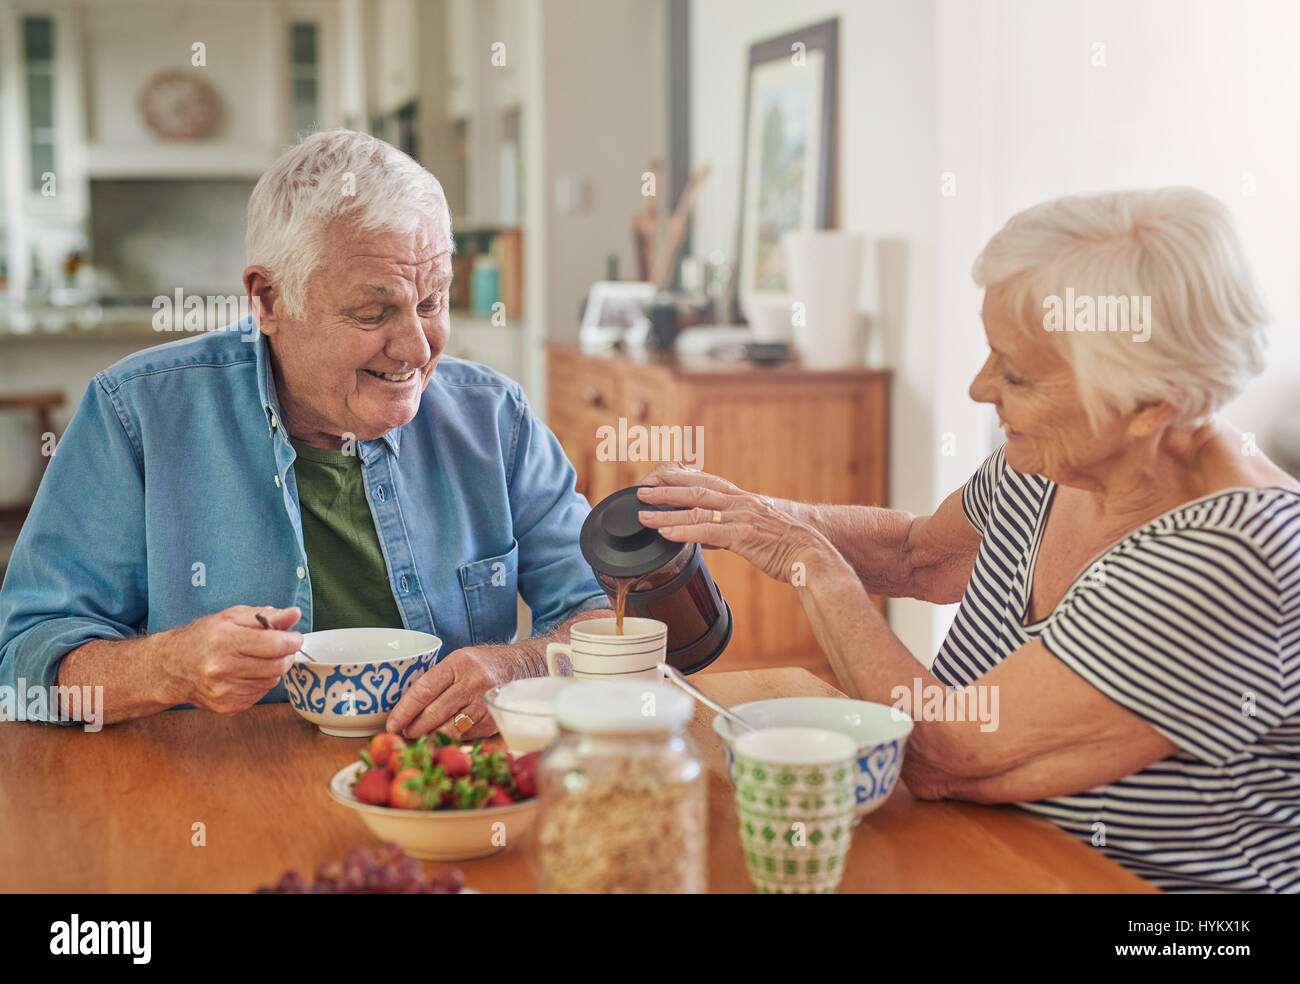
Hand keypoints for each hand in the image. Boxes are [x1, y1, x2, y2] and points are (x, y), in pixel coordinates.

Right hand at [163, 605, 302, 714]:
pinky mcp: (228, 707)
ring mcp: (224, 691)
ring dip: (273, 669)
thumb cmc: (203, 637)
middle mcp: (222, 669)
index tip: (295, 637)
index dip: (292, 640)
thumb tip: (294, 614)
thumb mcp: (231, 617)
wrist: (171, 667)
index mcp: (224, 641)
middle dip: (286, 655)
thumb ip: (265, 615)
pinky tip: (247, 673)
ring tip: (259, 659)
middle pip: (277, 666)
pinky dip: (261, 682)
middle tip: (282, 648)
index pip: (274, 644)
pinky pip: (260, 694)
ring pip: (271, 681)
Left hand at [385, 645, 520, 740]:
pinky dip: (451, 738)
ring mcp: (485, 704)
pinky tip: (444, 735)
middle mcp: (473, 683)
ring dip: (430, 737)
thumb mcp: (460, 659)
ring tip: (421, 736)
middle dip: (414, 728)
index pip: (424, 690)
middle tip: (404, 733)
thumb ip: (438, 678)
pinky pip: (465, 736)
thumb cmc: (485, 663)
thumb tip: (406, 703)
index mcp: (459, 664)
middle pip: (434, 714)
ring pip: (449, 730)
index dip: (404, 710)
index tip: (392, 724)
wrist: (524, 666)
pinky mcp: (494, 720)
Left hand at [636, 465, 834, 582]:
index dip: (681, 478)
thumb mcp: (755, 532)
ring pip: (697, 510)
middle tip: (640, 491)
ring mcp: (742, 518)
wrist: (812, 556)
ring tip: (643, 514)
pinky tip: (666, 534)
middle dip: (666, 489)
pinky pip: (708, 532)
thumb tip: (701, 536)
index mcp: (743, 500)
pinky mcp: (744, 537)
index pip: (707, 481)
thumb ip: (727, 530)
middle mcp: (741, 503)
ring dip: (666, 512)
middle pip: (696, 489)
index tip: (659, 477)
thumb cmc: (786, 548)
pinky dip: (683, 531)